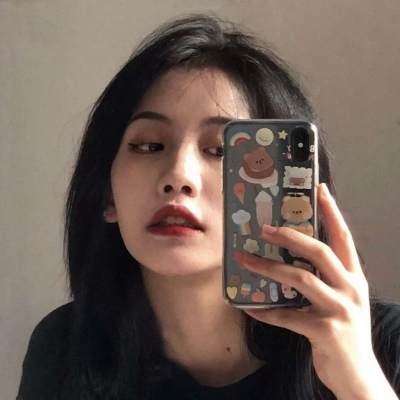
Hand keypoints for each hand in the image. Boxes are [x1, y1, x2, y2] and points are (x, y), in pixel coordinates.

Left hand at [235, 184, 396, 398]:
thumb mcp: (340, 300)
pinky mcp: (324, 330)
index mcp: (353, 278)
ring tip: (245, 260)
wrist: (358, 375)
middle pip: (319, 252)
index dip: (333, 212)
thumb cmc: (344, 332)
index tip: (320, 190)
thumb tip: (285, 261)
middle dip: (291, 236)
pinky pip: (286, 316)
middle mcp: (350, 288)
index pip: (344, 238)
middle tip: (264, 228)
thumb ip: (322, 280)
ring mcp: (339, 309)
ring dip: (268, 268)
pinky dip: (265, 311)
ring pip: (300, 278)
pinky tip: (249, 307)